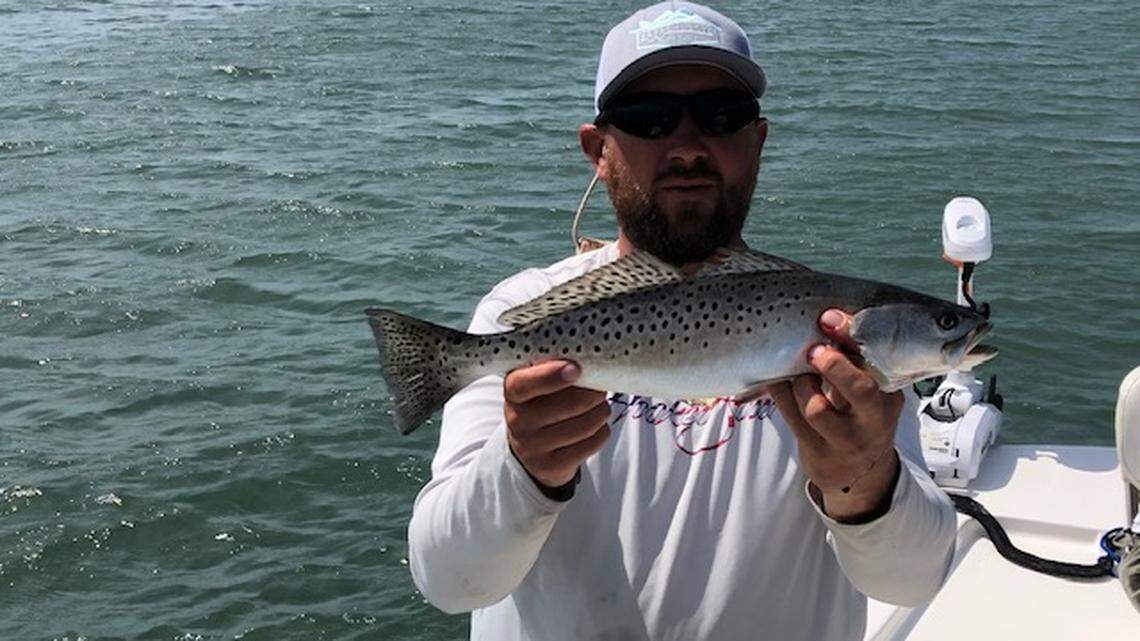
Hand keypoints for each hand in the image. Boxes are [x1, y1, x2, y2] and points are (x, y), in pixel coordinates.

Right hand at [504, 360, 610, 488]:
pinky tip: (596, 427)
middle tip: (600, 389)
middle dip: (594, 393)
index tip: (576, 369)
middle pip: (570, 404)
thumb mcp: (540, 382)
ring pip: (585, 425)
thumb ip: (556, 368)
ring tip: (600, 407)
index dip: (552, 375)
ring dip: (601, 412)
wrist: (533, 447)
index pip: (526, 383)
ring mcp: (531, 447)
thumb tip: (586, 364)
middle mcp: (517, 420)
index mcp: (513, 391)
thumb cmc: (543, 402)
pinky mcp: (549, 466)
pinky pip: (590, 444)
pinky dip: (602, 432)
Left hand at [765, 309, 903, 521]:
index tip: (832, 318)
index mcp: (890, 396)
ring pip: (816, 407)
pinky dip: (778, 392)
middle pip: (860, 390)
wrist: (858, 475)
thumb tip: (826, 317)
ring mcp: (846, 441)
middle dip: (835, 365)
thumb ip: (856, 363)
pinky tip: (774, 378)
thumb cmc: (859, 418)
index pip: (880, 362)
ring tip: (797, 370)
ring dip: (799, 381)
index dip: (855, 337)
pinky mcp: (818, 453)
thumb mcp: (870, 394)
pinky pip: (789, 417)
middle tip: (815, 349)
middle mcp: (874, 419)